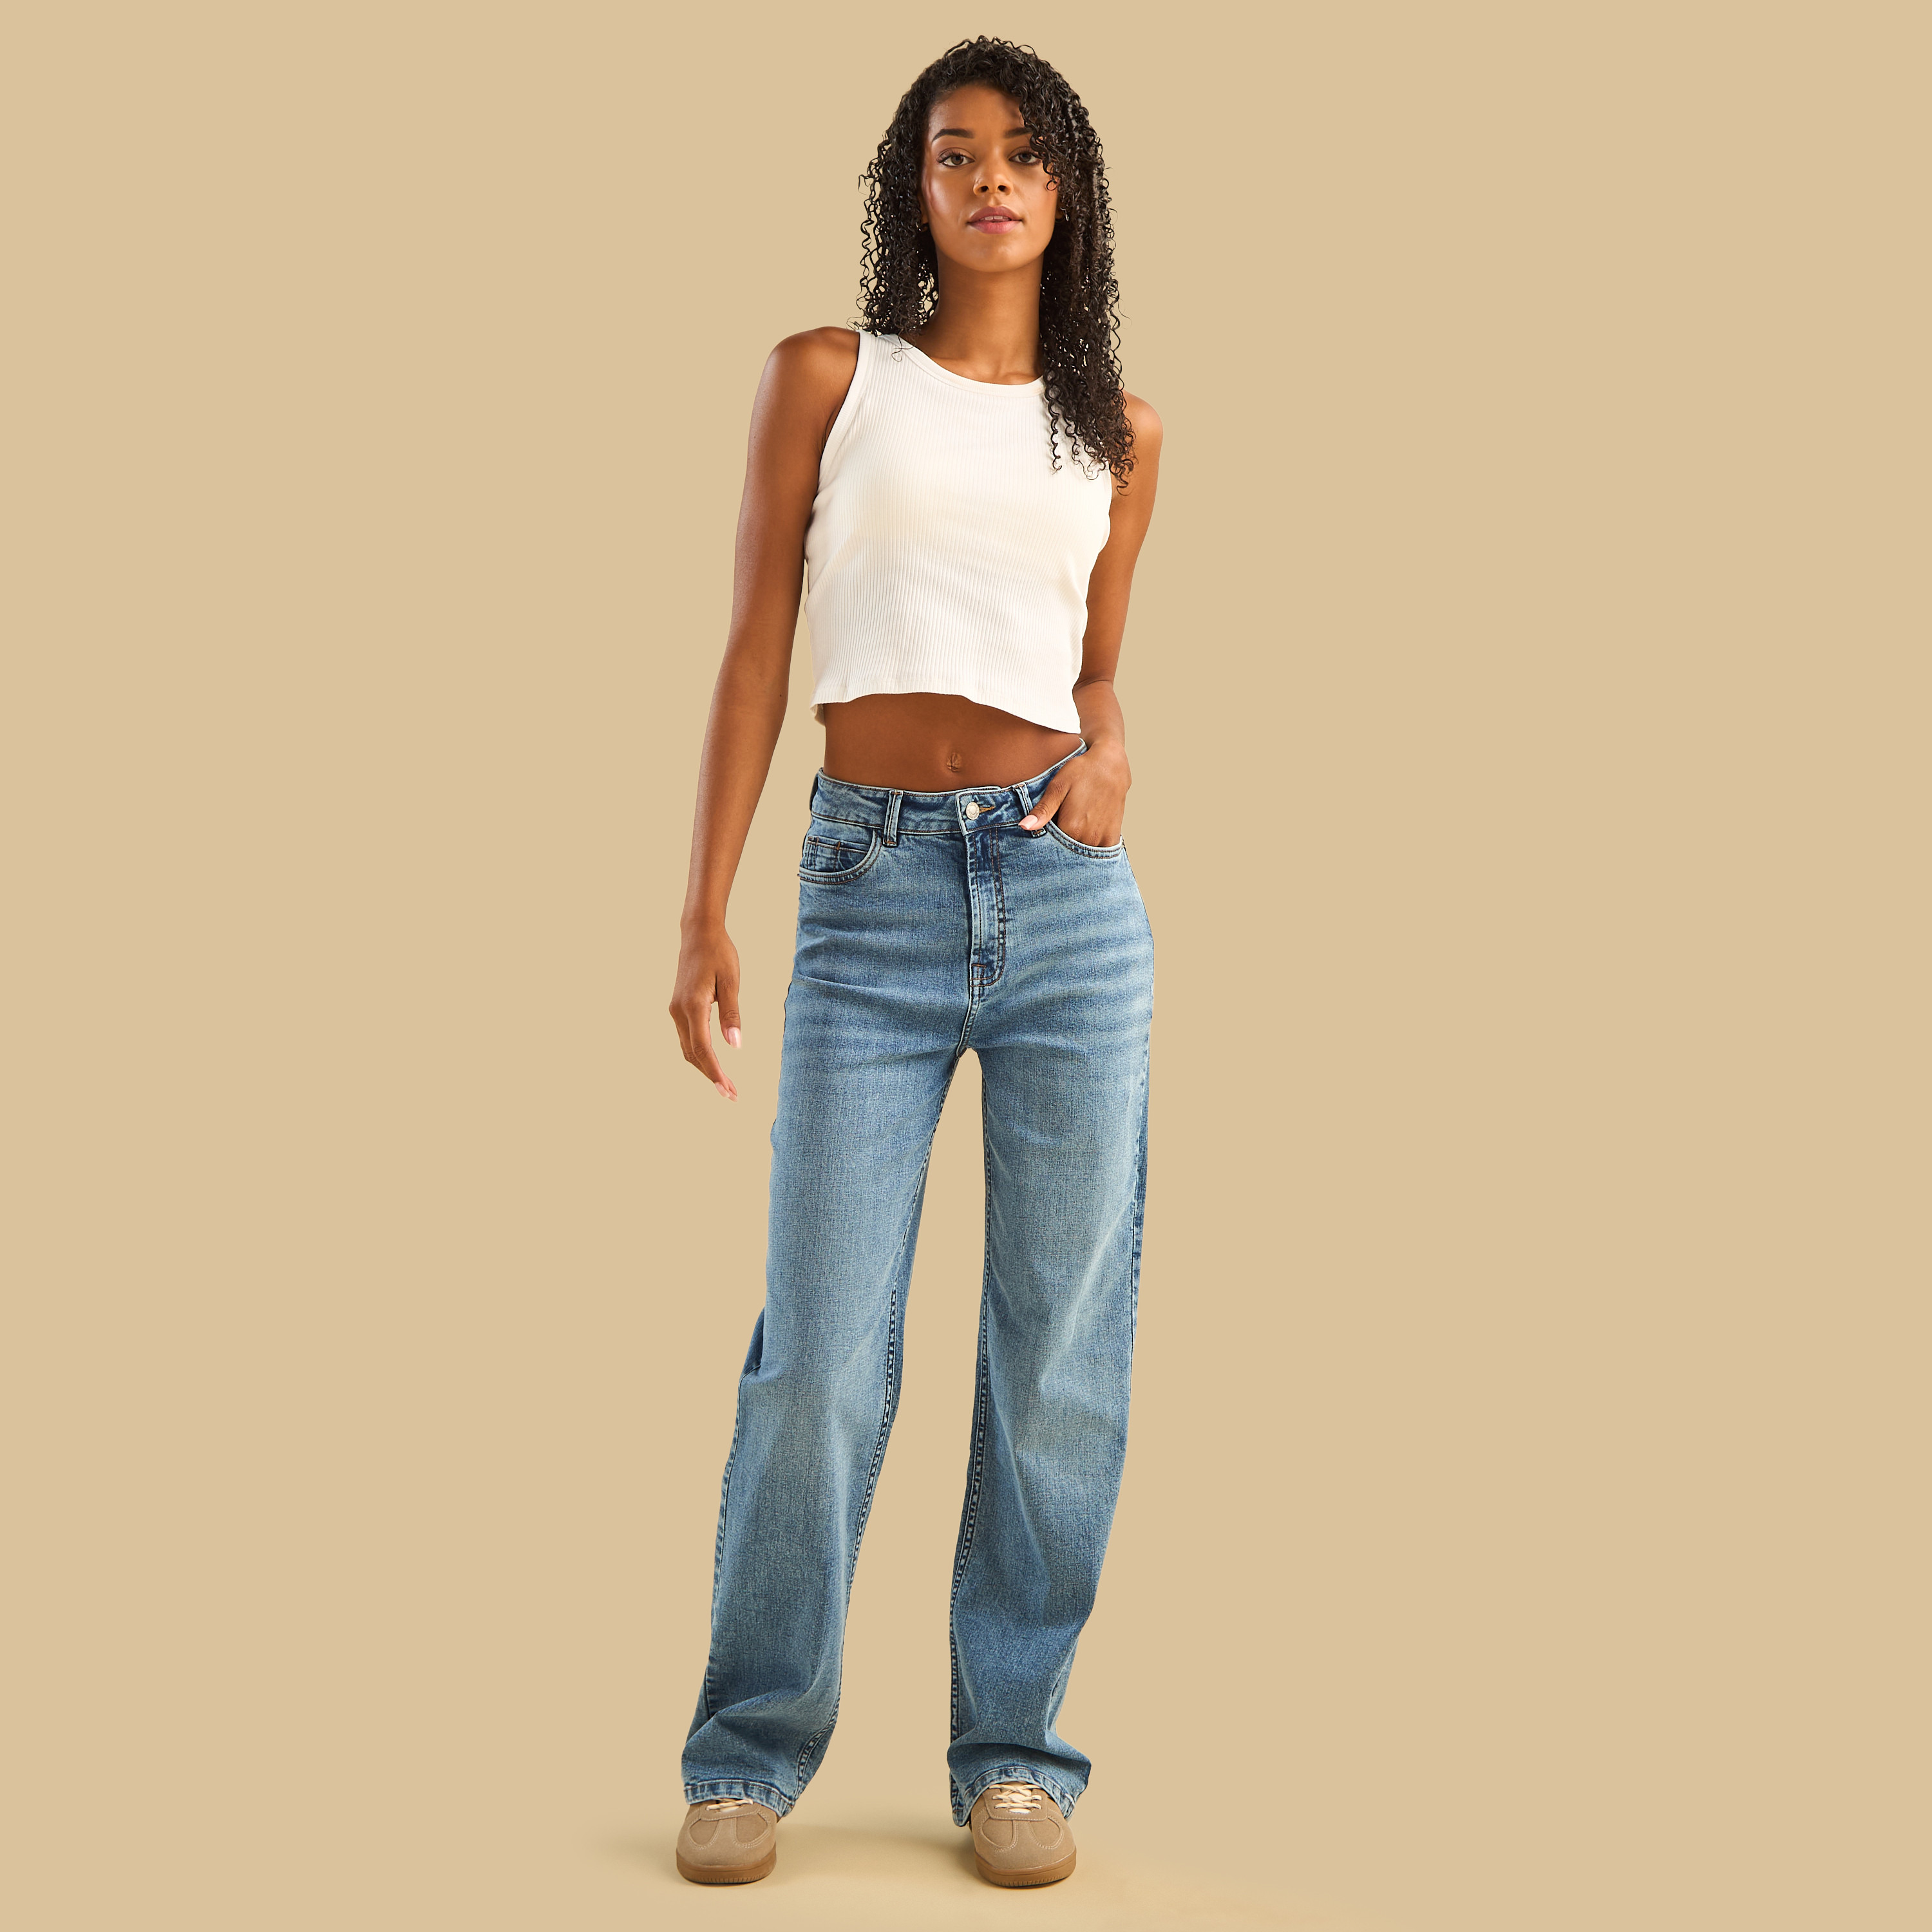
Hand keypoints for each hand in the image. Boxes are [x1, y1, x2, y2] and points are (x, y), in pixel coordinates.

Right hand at [669, 924, 742, 1100]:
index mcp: (693, 1005)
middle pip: (693, 1054)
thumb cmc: (719, 954)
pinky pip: (688, 1038)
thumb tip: (735, 1046)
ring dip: (705, 1067)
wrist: (698, 934)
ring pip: (688, 1048)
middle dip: (711, 1076)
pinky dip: (700, 1054)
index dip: (715, 1072)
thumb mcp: (731, 981)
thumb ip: (732, 1014)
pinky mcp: (678, 1008)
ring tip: (725, 1084)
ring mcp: (676, 1010)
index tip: (727, 1090)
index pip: (703, 1048)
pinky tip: (713, 1063)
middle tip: (731, 1095)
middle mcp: (679, 1011)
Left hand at [1019, 744, 1129, 846]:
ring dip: (1072, 850)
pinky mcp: (1112, 837)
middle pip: (1066, 853)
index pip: (1050, 847)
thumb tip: (1025, 826)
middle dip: (1058, 847)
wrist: (1112, 766)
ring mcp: (1102, 839)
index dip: (1044, 841)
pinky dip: (1088, 850)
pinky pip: (1098, 853)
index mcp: (1072, 827)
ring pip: (1080, 855)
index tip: (1044, 830)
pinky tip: (1083, 836)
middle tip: (1059, 823)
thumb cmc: (1082, 772)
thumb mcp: (1058, 787)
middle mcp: (1088, 837)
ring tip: (1072, 828)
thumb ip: (1043, 810)